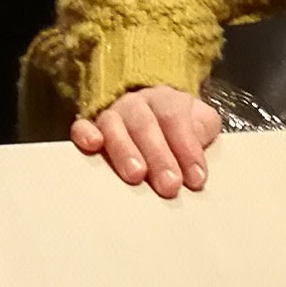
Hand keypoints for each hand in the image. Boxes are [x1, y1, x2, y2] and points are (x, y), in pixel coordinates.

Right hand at [69, 86, 221, 196]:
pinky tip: (93, 146)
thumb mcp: (197, 122)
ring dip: (125, 150)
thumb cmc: (173, 126)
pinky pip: (82, 125)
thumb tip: (197, 147)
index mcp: (166, 100)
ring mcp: (112, 114)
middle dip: (159, 156)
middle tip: (169, 186)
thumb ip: (203, 130)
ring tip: (136, 176)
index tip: (196, 179)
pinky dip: (85, 134)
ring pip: (115, 125)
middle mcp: (137, 104)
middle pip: (146, 124)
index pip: (176, 118)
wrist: (146, 108)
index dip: (186, 147)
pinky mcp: (89, 126)